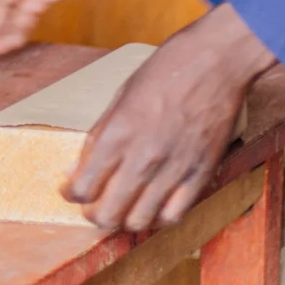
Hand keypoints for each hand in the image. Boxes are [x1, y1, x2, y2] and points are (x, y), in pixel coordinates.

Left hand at [65, 4, 277, 230]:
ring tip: (122, 208)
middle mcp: (143, 158)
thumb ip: (98, 137)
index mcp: (116, 135)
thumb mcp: (119, 98)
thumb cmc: (164, 71)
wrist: (214, 63)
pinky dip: (159, 217)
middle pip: (108, 214)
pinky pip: (175, 214)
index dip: (71, 195)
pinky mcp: (201, 174)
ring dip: (125, 220)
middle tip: (92, 206)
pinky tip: (152, 206)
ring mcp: (174, 170)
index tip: (70, 192)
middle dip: (94, 214)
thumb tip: (77, 169)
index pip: (83, 187)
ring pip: (141, 221)